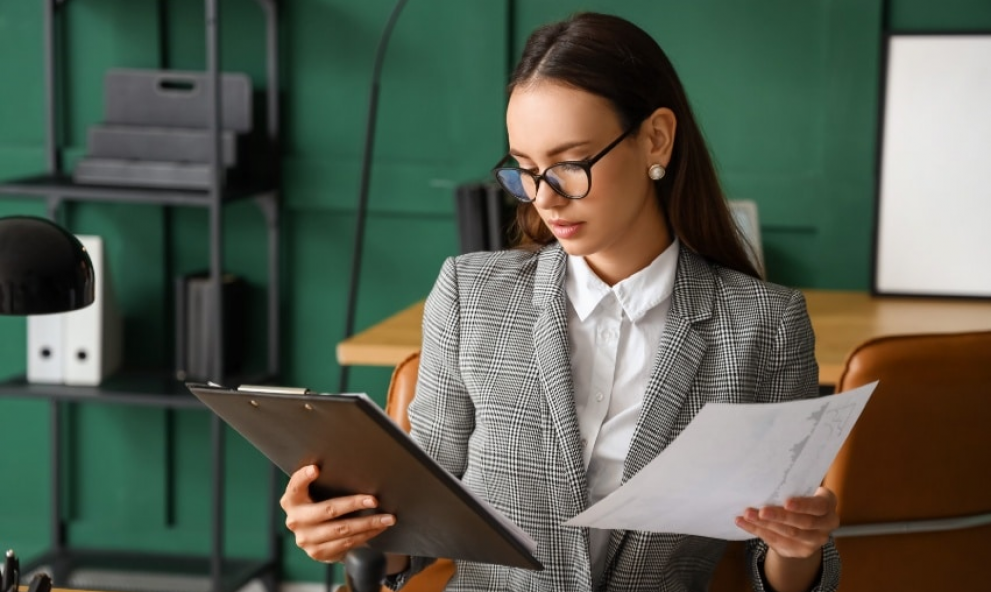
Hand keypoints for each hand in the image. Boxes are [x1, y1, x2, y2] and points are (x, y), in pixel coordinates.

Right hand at [280, 464, 396, 562]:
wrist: (315, 537)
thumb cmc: (320, 504)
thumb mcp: (316, 493)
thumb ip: (324, 482)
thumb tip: (357, 467)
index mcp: (292, 501)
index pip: (295, 486)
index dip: (304, 477)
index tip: (316, 468)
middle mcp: (296, 520)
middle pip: (328, 510)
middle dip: (354, 504)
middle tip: (374, 499)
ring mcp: (306, 539)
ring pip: (342, 529)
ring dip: (368, 523)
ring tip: (387, 518)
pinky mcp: (318, 552)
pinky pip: (347, 543)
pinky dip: (366, 535)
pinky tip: (378, 528)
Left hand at [735, 486, 838, 558]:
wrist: (804, 523)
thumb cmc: (799, 497)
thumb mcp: (802, 490)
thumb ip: (791, 487)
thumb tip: (764, 479)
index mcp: (828, 504)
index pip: (819, 506)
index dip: (803, 505)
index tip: (786, 502)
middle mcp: (826, 525)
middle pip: (803, 523)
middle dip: (780, 516)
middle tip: (761, 511)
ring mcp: (814, 541)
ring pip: (788, 533)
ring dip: (764, 524)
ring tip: (747, 514)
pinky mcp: (800, 551)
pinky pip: (777, 541)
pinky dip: (758, 531)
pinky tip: (744, 523)